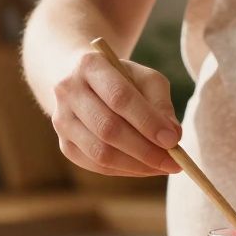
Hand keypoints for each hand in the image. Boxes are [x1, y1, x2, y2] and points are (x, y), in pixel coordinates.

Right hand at [50, 51, 182, 176]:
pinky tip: (145, 167)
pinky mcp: (65, 144)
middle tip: (174, 162)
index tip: (173, 140)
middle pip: (108, 128)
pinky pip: (96, 165)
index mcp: (90, 65)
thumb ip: (161, 105)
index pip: (120, 97)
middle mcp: (68, 92)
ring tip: (162, 166)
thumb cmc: (121, 80)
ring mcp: (62, 120)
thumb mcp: (145, 79)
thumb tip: (173, 137)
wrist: (81, 82)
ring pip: (100, 153)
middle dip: (145, 150)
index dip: (148, 121)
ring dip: (137, 165)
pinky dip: (125, 170)